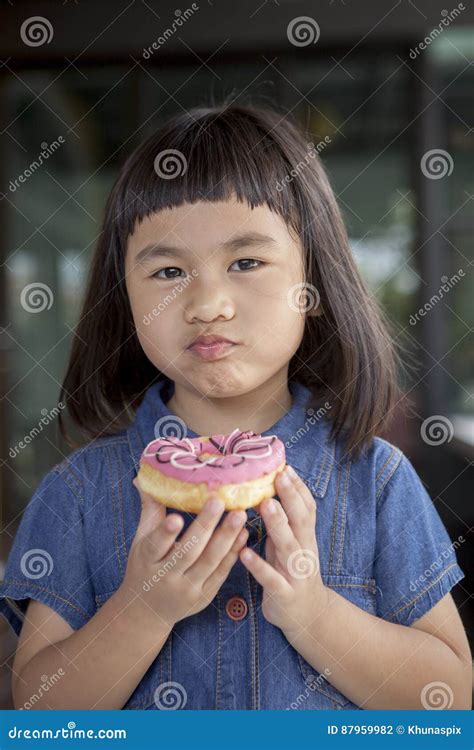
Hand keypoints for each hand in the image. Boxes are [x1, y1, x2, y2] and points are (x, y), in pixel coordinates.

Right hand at [121, 478, 248, 628]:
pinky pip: (221, 572)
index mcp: (147, 560)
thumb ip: (150, 511)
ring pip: (209, 561)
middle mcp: (167, 577)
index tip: (177, 518)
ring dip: (226, 537)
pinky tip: (243, 534)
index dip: (166, 533)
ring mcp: (188, 589)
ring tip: (239, 514)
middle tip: (219, 501)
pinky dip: (233, 553)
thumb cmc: (144, 566)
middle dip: (205, 527)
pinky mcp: (205, 595)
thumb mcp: (141, 542)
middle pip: (188, 551)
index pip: (156, 545)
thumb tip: (144, 478)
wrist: (148, 610)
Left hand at [239, 465, 327, 640]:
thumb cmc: (292, 572)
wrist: (308, 615)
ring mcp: (296, 572)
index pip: (306, 507)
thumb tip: (265, 490)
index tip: (286, 467)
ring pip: (288, 545)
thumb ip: (282, 522)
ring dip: (277, 524)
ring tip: (263, 504)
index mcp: (305, 537)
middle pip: (300, 520)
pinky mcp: (284, 593)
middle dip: (290, 497)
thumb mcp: (292, 544)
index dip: (298, 488)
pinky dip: (259, 566)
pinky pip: (271, 579)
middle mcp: (304, 550)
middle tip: (278, 476)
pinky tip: (244, 554)